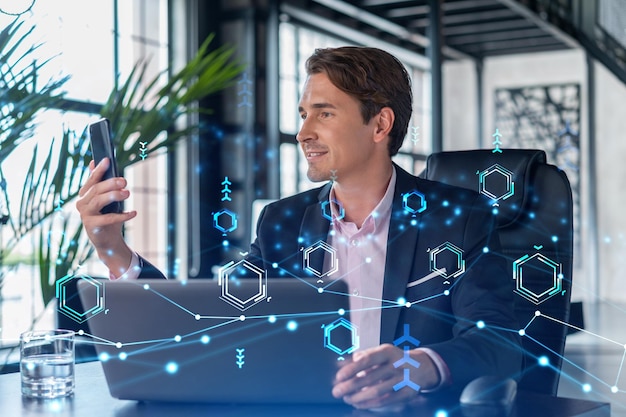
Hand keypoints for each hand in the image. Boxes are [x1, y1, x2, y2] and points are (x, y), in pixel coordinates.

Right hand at [76, 158, 135, 274]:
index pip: (91, 180)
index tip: (107, 160)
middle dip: (111, 183)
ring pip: (99, 201)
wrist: (107, 240)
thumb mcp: (105, 199)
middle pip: (96, 189)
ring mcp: (85, 215)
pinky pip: (108, 218)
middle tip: (124, 181)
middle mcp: (82, 203)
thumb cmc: (107, 216)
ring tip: (127, 193)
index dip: (98, 170)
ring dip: (114, 195)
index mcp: (84, 195)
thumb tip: (93, 161)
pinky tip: (133, 213)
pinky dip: (122, 215)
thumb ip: (100, 182)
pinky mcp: (92, 227)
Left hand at [332, 344, 439, 409]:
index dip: (352, 369)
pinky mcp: (407, 393)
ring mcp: (403, 380)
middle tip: (337, 391)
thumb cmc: (395, 359)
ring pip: (377, 391)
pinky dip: (369, 404)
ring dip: (358, 397)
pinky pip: (385, 401)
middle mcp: (396, 365)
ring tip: (347, 398)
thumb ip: (364, 356)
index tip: (339, 376)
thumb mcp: (381, 352)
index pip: (367, 360)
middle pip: (370, 378)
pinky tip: (359, 403)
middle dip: (350, 386)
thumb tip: (344, 363)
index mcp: (388, 352)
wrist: (421, 367)